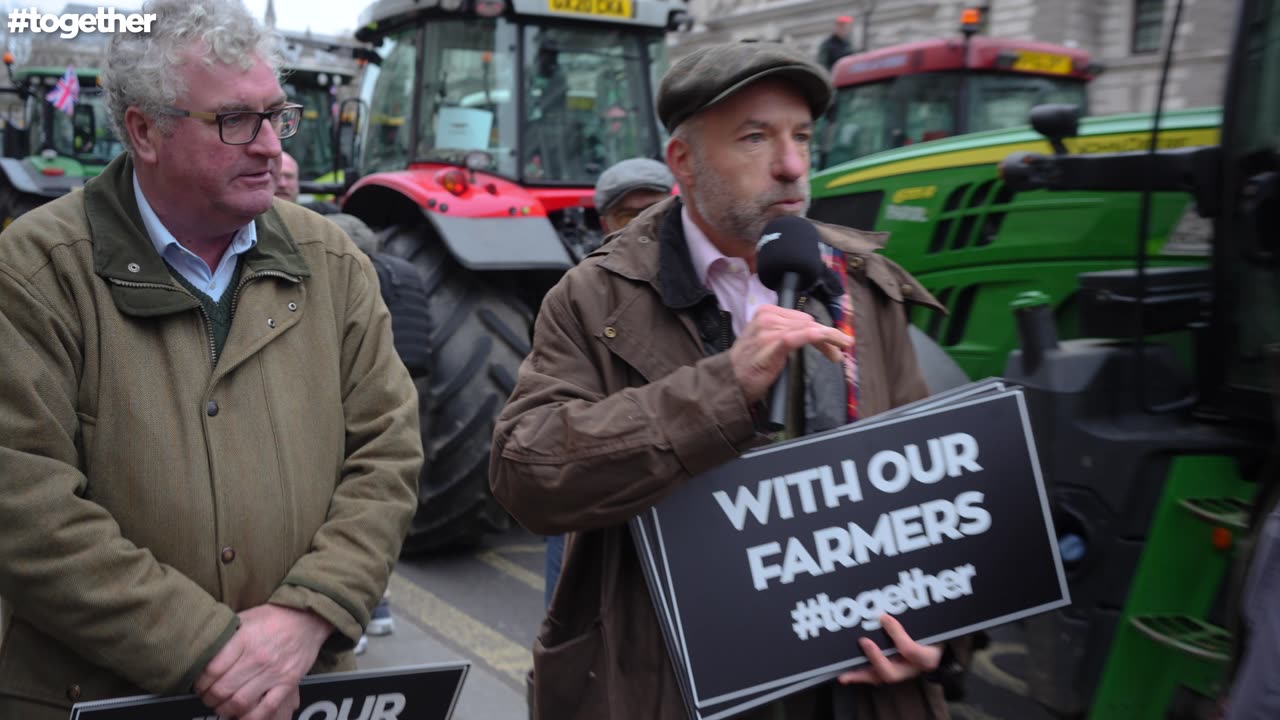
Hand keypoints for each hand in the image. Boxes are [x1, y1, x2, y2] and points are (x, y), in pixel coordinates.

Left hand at [195, 604, 332, 719]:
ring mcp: (274, 672)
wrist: (308, 619)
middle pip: (223, 689)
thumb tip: (203, 651)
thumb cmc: (275, 617)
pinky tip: (241, 715)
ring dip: (224, 709)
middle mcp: (258, 657)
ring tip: (221, 706)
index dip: (200, 682)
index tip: (198, 684)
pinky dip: (249, 717)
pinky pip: (265, 708)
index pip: (212, 669)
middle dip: (209, 698)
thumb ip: (226, 635)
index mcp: (245, 639)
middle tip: (207, 697)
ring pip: (239, 702)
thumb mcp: (246, 617)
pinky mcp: (288, 683)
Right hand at [730, 305, 850, 402]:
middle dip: (827, 337)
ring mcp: (770, 329)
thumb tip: (812, 334)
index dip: (820, 330)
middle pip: (808, 322)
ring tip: (836, 356)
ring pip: (809, 329)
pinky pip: (801, 336)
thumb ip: (785, 333)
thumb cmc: (750, 365)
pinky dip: (819, 337)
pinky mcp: (774, 343)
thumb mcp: (767, 341)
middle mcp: (767, 317)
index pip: (801, 317)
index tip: (833, 343)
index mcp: (766, 312)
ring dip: (828, 341)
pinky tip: (831, 341)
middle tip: (837, 355)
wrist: (730, 381)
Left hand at [837, 614, 941, 685]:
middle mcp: (911, 669)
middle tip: (863, 642)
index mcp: (925, 658)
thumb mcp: (932, 630)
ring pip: (879, 677)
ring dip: (860, 675)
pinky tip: (845, 673)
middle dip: (874, 659)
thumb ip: (911, 625)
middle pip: (891, 673)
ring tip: (844, 674)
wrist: (940, 650)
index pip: (910, 651)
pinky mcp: (891, 671)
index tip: (884, 617)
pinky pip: (875, 676)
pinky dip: (860, 675)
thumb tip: (882, 617)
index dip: (896, 635)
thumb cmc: (934, 638)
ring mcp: (901, 672)